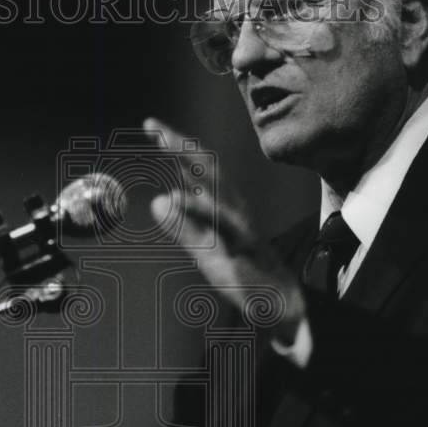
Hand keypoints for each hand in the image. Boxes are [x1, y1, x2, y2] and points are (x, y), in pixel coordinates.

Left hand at [143, 118, 306, 344]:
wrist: (277, 300)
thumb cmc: (242, 270)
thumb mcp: (203, 248)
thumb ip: (182, 225)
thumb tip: (158, 201)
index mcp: (221, 205)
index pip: (197, 168)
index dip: (175, 145)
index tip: (151, 125)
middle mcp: (231, 206)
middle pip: (206, 167)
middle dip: (180, 144)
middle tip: (153, 125)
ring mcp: (238, 223)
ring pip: (214, 185)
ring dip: (190, 163)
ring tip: (164, 144)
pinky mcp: (241, 243)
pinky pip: (217, 220)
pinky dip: (195, 206)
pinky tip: (173, 197)